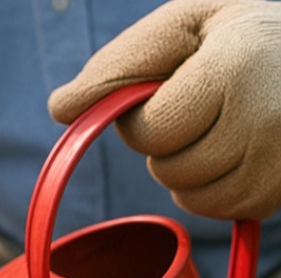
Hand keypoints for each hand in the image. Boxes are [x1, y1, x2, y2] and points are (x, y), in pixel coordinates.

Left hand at [48, 0, 280, 219]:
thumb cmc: (236, 34)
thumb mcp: (179, 28)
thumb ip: (117, 65)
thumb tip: (60, 107)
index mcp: (232, 70)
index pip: (152, 131)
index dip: (143, 117)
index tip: (167, 91)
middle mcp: (263, 121)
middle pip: (168, 170)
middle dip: (167, 144)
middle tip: (200, 108)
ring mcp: (276, 162)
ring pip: (190, 197)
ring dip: (188, 170)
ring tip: (220, 126)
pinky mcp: (278, 192)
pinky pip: (219, 210)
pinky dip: (214, 187)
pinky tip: (235, 149)